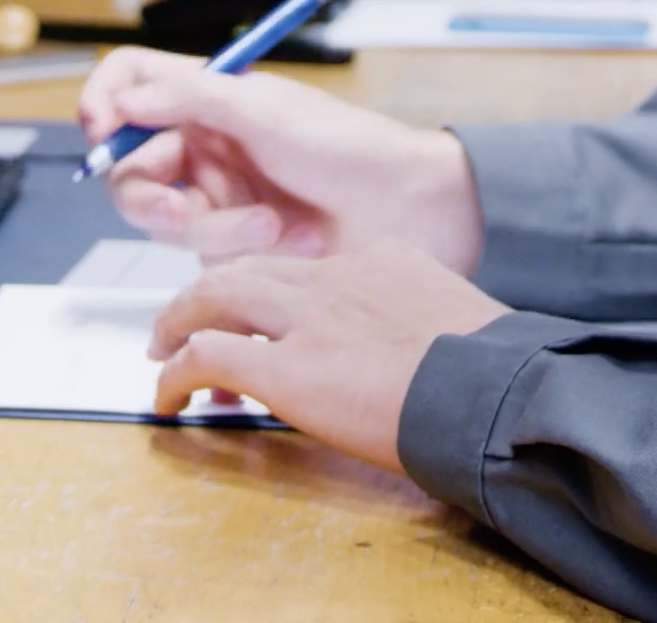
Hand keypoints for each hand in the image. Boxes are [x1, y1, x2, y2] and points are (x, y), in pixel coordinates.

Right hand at [76, 48, 485, 267]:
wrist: (406, 212)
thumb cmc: (347, 147)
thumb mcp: (264, 111)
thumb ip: (189, 97)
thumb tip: (124, 97)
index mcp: (206, 97)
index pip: (128, 82)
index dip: (104, 102)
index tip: (103, 131)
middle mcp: (202, 145)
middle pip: (129, 168)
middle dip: (153, 198)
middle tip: (182, 215)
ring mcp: (215, 198)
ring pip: (164, 222)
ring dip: (216, 229)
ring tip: (272, 227)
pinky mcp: (232, 248)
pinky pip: (200, 259)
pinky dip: (239, 254)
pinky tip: (288, 242)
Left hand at [147, 244, 509, 470]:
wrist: (496, 392)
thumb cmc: (496, 372)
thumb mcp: (459, 322)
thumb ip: (419, 323)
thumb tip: (415, 358)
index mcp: (382, 261)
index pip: (307, 267)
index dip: (272, 295)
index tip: (263, 320)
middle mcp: (336, 277)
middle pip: (249, 268)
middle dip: (207, 292)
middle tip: (181, 319)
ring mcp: (307, 318)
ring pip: (216, 295)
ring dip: (179, 320)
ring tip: (160, 347)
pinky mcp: (286, 367)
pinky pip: (206, 355)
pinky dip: (175, 373)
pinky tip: (167, 396)